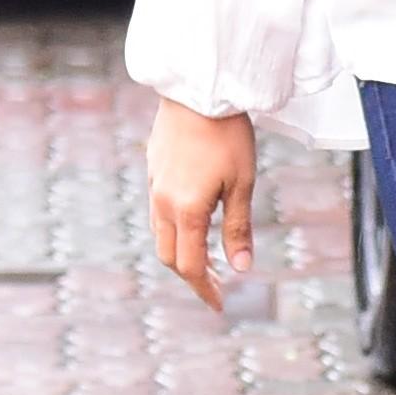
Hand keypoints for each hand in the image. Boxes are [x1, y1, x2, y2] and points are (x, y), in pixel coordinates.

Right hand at [148, 99, 258, 310]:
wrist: (198, 89)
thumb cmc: (227, 133)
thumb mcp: (242, 183)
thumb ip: (238, 228)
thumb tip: (241, 268)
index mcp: (186, 210)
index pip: (190, 266)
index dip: (205, 290)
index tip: (220, 305)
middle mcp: (163, 203)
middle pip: (170, 256)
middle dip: (192, 275)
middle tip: (217, 285)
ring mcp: (154, 186)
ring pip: (161, 234)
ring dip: (182, 252)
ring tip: (208, 258)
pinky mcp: (153, 170)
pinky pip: (158, 212)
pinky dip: (175, 229)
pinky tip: (195, 221)